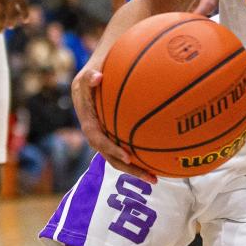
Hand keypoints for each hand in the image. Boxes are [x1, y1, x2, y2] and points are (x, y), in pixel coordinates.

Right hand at [71, 67, 157, 181]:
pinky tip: (158, 160)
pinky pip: (125, 146)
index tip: (128, 157)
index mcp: (87, 118)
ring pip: (118, 155)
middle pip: (109, 155)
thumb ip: (91, 74)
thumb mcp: (91, 68)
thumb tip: (97, 77)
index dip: (110, 149)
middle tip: (151, 178)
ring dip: (136, 168)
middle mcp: (95, 129)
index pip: (96, 138)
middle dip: (129, 168)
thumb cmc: (98, 67)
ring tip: (156, 177)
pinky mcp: (114, 132)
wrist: (99, 69)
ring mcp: (104, 132)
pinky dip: (140, 155)